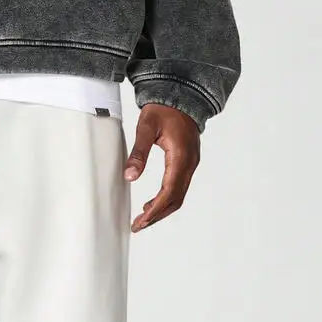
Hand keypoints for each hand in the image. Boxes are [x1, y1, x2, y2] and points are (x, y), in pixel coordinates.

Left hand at [124, 104, 200, 232]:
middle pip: (175, 200)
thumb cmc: (164, 109)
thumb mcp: (146, 127)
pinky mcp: (188, 163)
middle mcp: (190, 163)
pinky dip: (166, 199)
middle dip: (156, 215)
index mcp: (181, 156)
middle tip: (138, 226)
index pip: (169, 192)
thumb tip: (130, 177)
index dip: (154, 210)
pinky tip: (151, 204)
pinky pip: (179, 187)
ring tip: (143, 219)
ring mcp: (191, 164)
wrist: (181, 95)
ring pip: (178, 196)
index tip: (141, 221)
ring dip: (161, 210)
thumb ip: (138, 153)